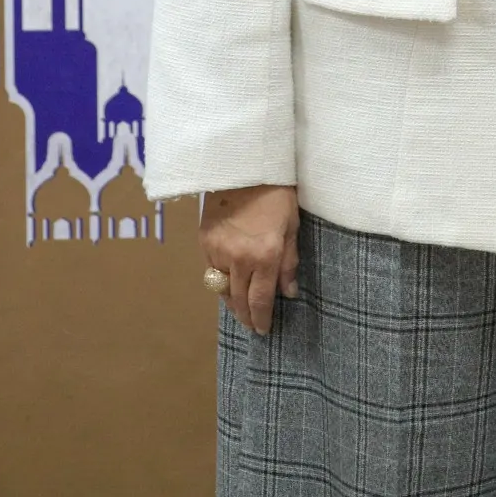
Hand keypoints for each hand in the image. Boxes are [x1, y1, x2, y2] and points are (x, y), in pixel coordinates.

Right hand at [199, 184, 299, 334]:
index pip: (260, 299)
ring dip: (231, 300)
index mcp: (265, 255)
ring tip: (240, 308)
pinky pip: (211, 269)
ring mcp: (217, 250)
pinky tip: (229, 282)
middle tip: (252, 325)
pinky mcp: (204, 240)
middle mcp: (239, 258)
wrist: (245, 166)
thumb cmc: (277, 194)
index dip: (261, 319)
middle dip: (245, 316)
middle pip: (238, 299)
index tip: (263, 330)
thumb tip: (288, 293)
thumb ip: (289, 263)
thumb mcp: (292, 227)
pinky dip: (220, 279)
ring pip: (221, 288)